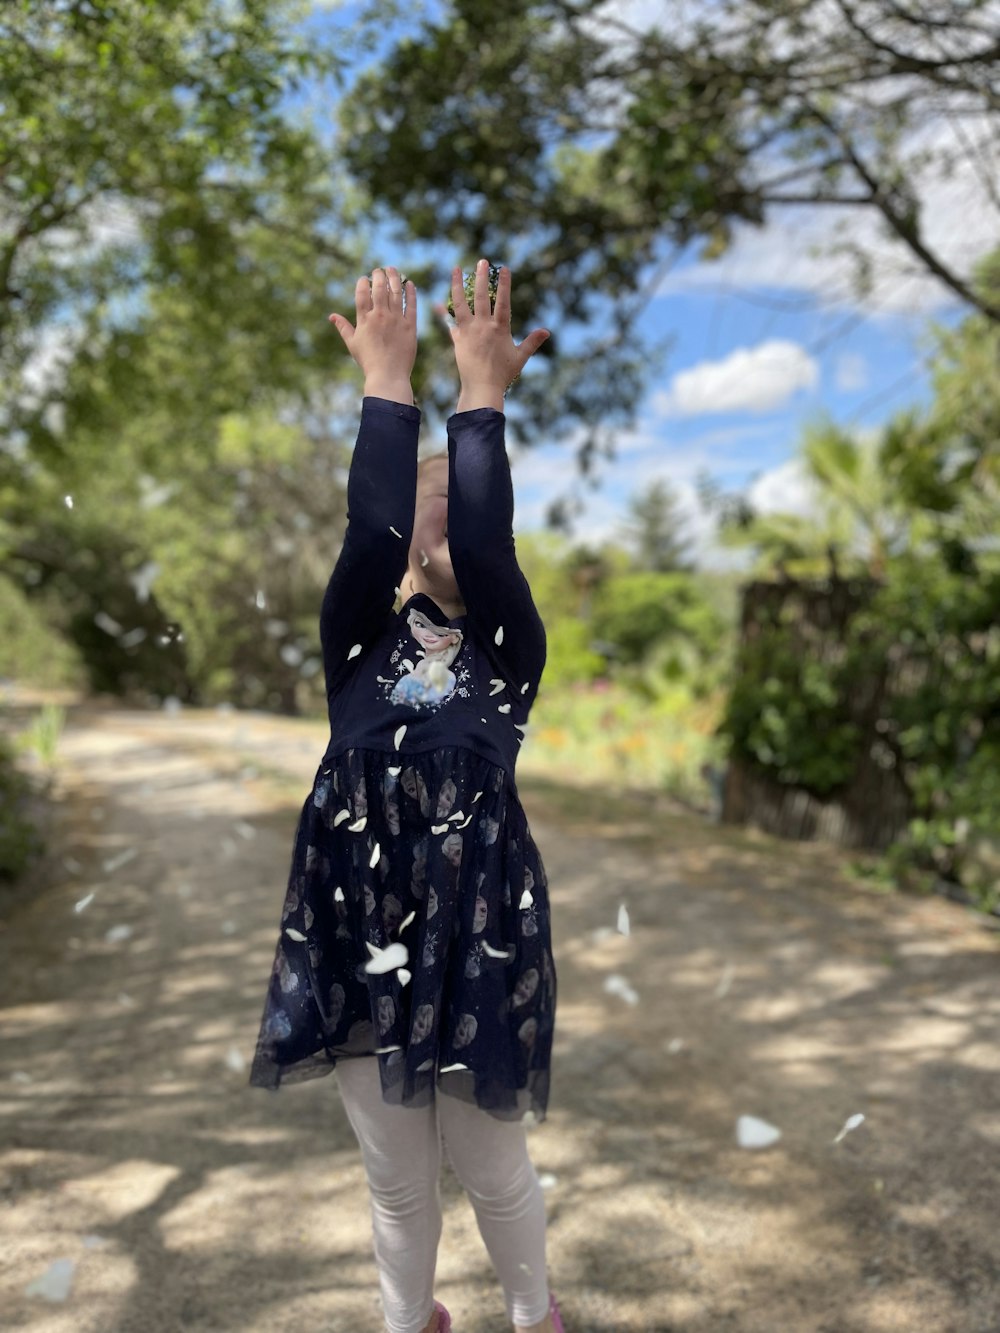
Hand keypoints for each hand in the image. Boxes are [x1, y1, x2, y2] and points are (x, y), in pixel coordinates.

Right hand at [328, 267, 416, 392]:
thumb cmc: (368, 361)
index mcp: (364, 320)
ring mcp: (396, 320)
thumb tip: (331, 316)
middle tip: (380, 270)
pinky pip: (412, 305)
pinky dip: (411, 293)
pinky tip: (410, 284)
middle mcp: (380, 316)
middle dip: (379, 275)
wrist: (388, 376)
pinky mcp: (410, 326)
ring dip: (395, 278)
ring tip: (393, 270)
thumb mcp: (353, 344)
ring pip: (396, 292)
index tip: (365, 278)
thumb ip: (343, 327)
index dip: (363, 282)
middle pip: (379, 288)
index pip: (362, 293)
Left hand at [439, 260, 548, 398]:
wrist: (482, 387)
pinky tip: (435, 302)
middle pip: (482, 297)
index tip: (504, 268)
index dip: (504, 284)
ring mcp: (469, 331)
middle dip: (481, 277)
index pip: (503, 301)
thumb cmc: (503, 374)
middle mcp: (484, 326)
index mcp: (500, 328)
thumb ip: (532, 342)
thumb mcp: (520, 357)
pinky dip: (442, 312)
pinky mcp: (458, 339)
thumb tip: (546, 331)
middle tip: (481, 261)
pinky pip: (449, 322)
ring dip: (457, 285)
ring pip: (461, 303)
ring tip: (455, 269)